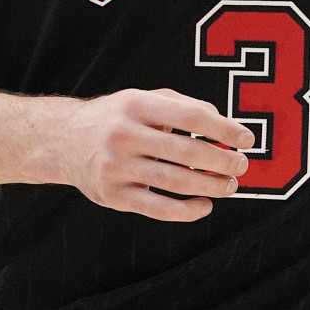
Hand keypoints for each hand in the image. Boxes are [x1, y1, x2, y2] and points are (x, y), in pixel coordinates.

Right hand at [64, 90, 254, 220]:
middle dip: (223, 161)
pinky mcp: (113, 196)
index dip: (225, 129)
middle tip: (241, 166)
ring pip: (177, 182)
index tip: (247, 140)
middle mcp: (124, 135)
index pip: (192, 116)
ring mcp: (117, 167)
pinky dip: (188, 211)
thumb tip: (225, 124)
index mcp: (136, 105)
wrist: (62, 141)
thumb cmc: (116, 118)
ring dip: (211, 186)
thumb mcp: (145, 99)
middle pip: (188, 152)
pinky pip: (158, 209)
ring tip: (229, 185)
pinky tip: (205, 205)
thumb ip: (184, 105)